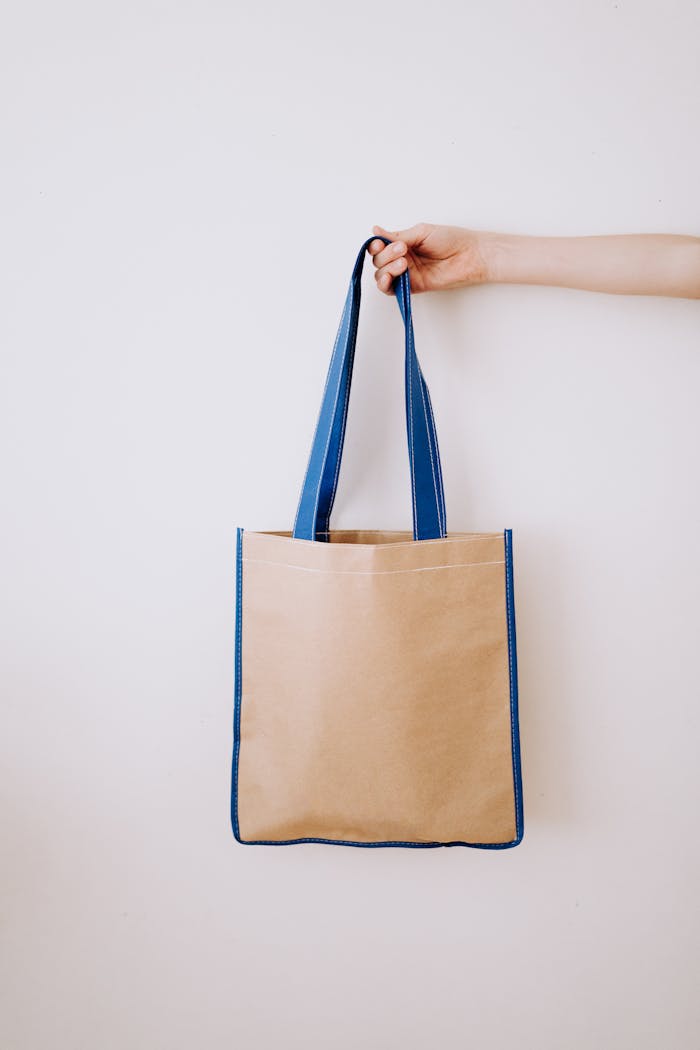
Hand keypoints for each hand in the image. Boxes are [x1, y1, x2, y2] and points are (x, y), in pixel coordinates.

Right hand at [368, 222, 490, 294]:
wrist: (468, 255)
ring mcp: (406, 274)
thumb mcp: (420, 232)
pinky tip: (391, 276)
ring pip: (381, 274)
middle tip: (402, 249)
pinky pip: (390, 289)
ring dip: (387, 268)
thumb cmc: (451, 240)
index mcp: (404, 243)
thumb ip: (397, 236)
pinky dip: (385, 283)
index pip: (380, 246)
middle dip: (386, 255)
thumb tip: (375, 231)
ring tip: (403, 262)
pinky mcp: (412, 287)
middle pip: (379, 260)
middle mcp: (402, 258)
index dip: (376, 245)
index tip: (379, 243)